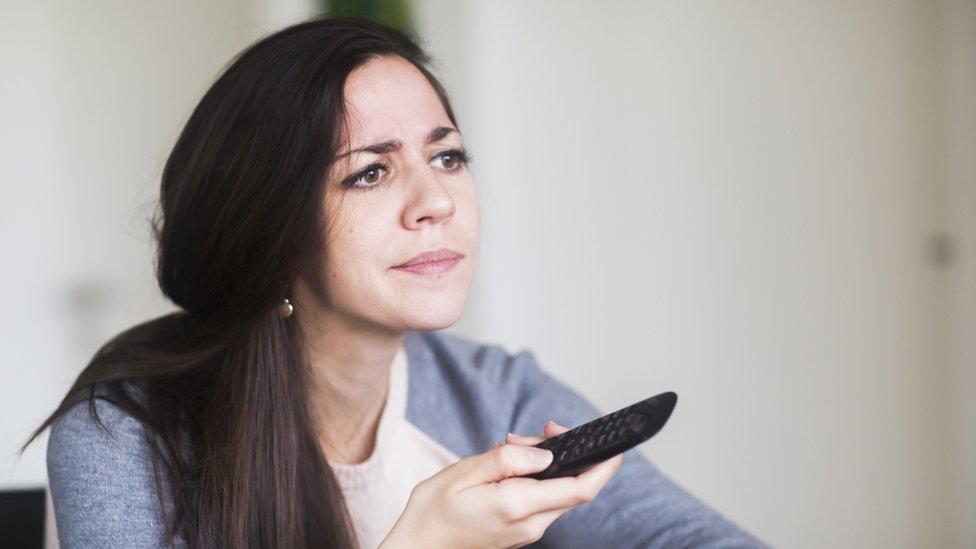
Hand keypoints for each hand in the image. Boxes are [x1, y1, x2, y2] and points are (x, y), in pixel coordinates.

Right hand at [378, 420, 623, 547]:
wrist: (418, 548)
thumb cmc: (432, 511)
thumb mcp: (464, 473)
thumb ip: (507, 460)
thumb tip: (544, 452)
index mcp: (517, 506)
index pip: (579, 488)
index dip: (605, 467)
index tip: (618, 446)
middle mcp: (530, 524)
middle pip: (574, 487)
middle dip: (571, 453)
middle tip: (545, 428)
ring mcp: (528, 532)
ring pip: (559, 493)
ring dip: (551, 465)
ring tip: (513, 446)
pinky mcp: (521, 533)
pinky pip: (544, 502)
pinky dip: (540, 479)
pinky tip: (513, 466)